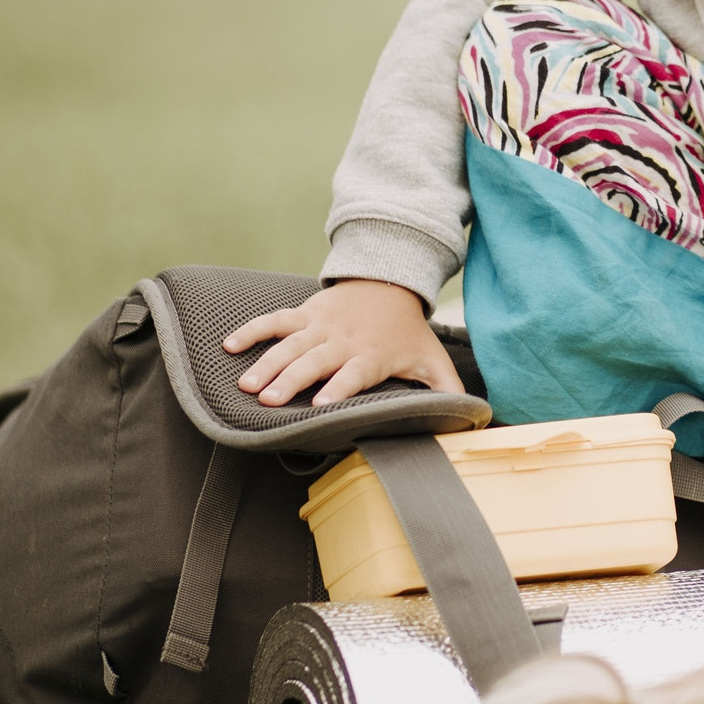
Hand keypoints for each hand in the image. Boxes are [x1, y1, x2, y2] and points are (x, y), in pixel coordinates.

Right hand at [222, 278, 463, 407]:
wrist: (391, 282)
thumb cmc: (409, 333)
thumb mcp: (432, 360)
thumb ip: (449, 391)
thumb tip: (475, 420)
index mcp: (371, 355)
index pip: (354, 373)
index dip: (338, 388)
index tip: (319, 406)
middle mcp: (343, 340)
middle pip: (314, 360)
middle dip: (291, 379)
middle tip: (267, 401)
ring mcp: (321, 325)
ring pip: (290, 344)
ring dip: (266, 363)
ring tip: (246, 386)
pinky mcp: (306, 312)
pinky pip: (275, 320)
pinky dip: (252, 330)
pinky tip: (228, 345)